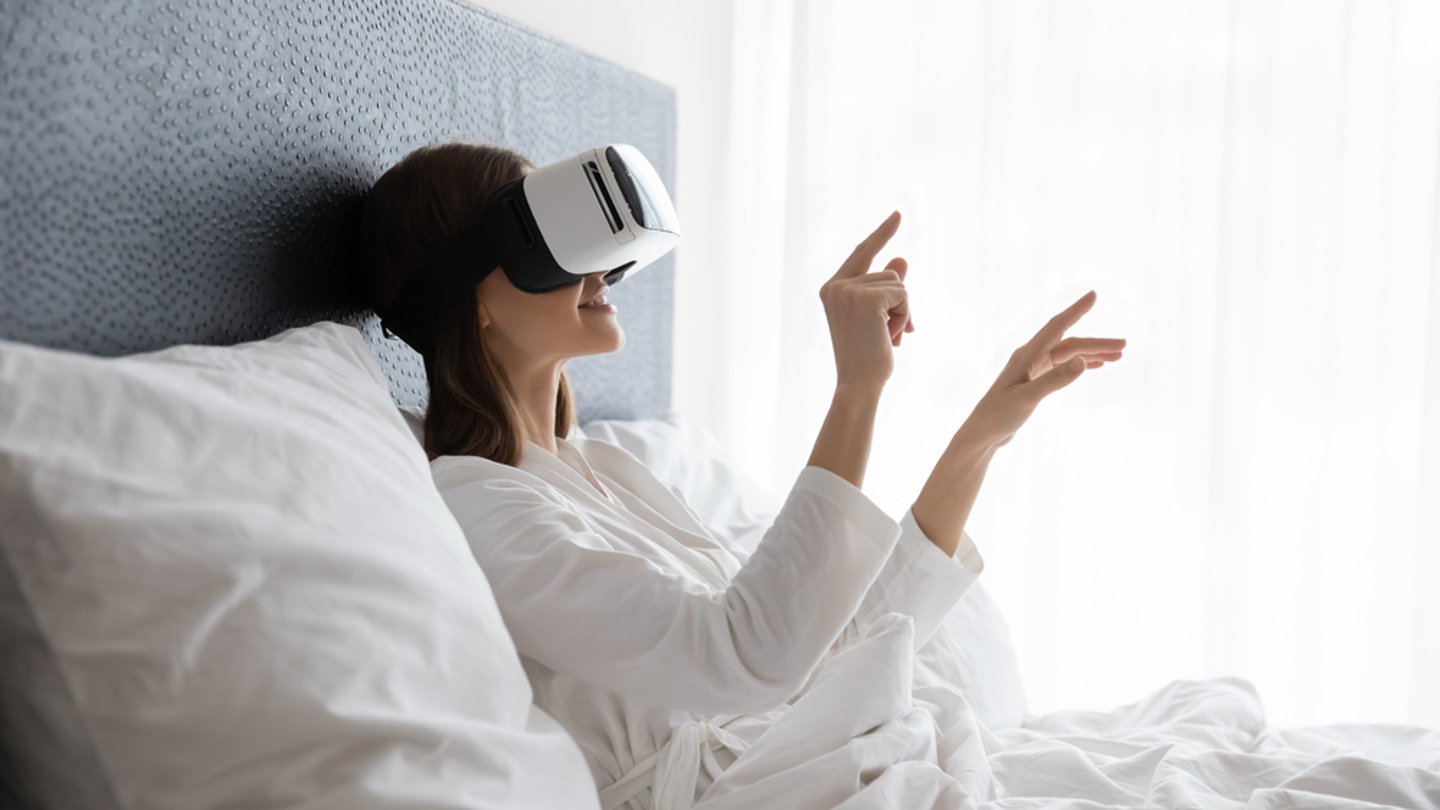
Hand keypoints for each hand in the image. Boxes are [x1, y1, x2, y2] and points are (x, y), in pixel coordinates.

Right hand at [818, 210, 915, 389]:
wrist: (858, 384)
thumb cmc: (867, 356)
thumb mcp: (879, 318)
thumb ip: (888, 287)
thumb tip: (902, 258)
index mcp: (832, 288)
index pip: (862, 252)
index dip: (882, 234)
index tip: (898, 214)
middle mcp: (836, 285)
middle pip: (889, 273)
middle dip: (898, 304)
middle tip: (886, 336)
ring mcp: (849, 290)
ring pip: (899, 284)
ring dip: (902, 312)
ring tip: (886, 338)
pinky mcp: (866, 297)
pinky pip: (903, 294)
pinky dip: (905, 316)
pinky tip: (891, 337)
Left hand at [961, 290, 1124, 448]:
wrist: (983, 433)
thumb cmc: (999, 415)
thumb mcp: (1028, 398)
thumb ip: (1055, 380)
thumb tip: (1083, 362)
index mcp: (1026, 355)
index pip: (1056, 326)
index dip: (1075, 310)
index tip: (1093, 295)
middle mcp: (1030, 357)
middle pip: (1070, 343)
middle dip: (1097, 343)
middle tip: (1124, 346)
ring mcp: (1033, 368)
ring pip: (1069, 354)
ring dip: (1092, 353)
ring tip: (1118, 355)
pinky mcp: (1035, 381)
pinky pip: (1063, 366)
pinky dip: (1081, 364)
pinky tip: (1097, 364)